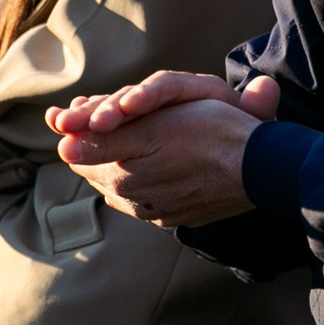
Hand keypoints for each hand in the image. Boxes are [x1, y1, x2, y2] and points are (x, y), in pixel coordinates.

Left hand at [49, 71, 281, 228]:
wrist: (261, 170)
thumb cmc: (209, 137)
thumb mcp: (152, 130)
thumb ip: (103, 141)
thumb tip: (61, 146)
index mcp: (121, 179)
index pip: (79, 155)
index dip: (77, 128)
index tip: (79, 109)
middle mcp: (134, 202)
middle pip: (97, 171)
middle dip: (94, 144)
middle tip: (99, 117)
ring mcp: (158, 212)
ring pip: (121, 184)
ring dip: (118, 160)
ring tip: (127, 136)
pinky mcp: (179, 215)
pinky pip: (147, 195)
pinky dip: (143, 176)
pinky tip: (153, 163)